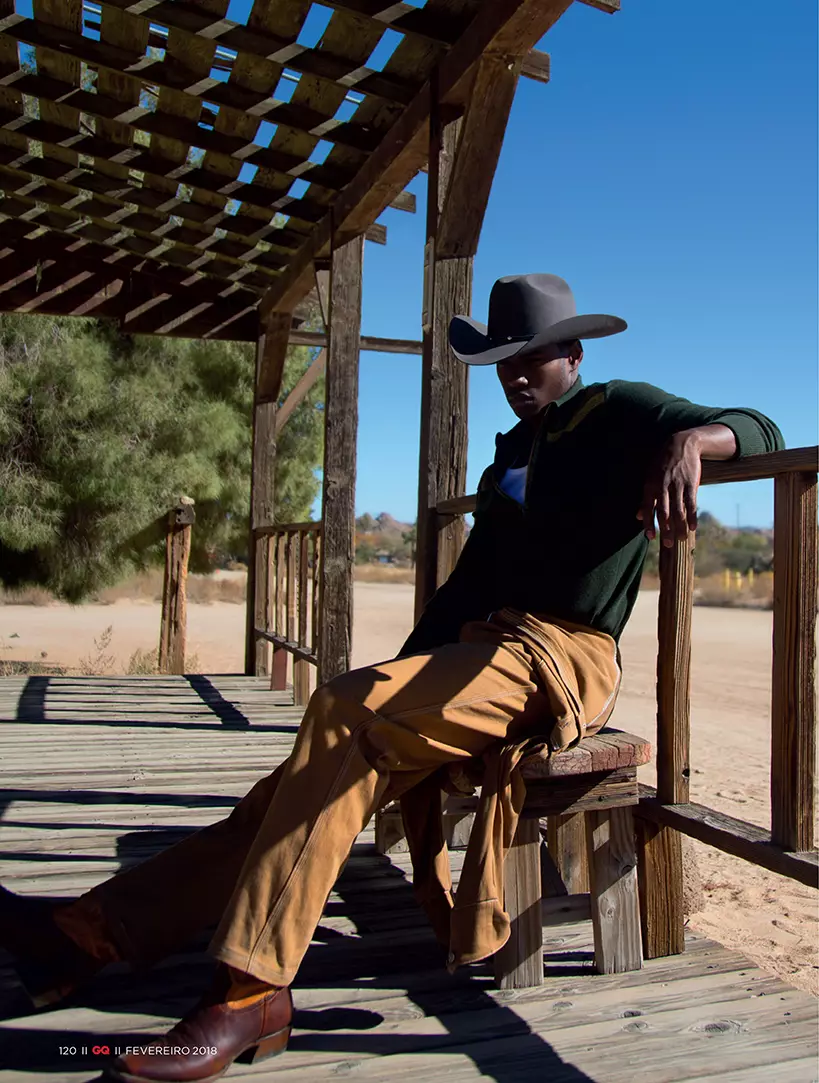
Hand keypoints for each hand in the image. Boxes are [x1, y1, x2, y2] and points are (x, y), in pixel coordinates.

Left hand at [637, 432, 701, 546]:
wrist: (681, 444)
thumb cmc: (662, 464)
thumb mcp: (649, 477)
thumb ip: (645, 498)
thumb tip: (638, 516)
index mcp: (650, 486)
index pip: (647, 508)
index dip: (649, 524)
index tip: (651, 538)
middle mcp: (662, 486)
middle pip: (663, 512)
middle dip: (666, 529)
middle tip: (668, 544)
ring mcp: (677, 485)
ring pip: (678, 510)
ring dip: (680, 526)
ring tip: (681, 538)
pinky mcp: (691, 483)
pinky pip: (691, 503)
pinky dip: (692, 516)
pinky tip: (693, 527)